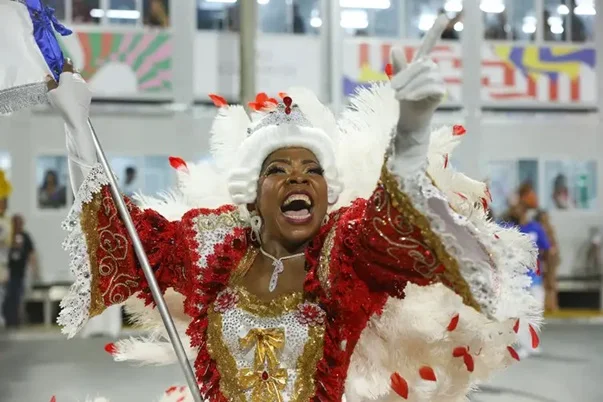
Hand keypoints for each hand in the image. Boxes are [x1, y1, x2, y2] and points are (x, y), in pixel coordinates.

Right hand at [46, 59, 91, 129]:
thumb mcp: (51, 92)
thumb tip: (49, 77)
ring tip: (66, 90)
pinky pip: (82, 89)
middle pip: (74, 73)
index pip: (67, 64)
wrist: (76, 117)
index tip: (63, 61)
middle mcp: (79, 79)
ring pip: (78, 81)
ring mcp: (85, 87)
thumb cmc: (63, 103)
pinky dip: (77, 90)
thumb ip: (50, 83)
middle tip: (61, 79)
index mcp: (69, 76)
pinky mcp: (88, 95)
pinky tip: (72, 97)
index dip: (65, 62)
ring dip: (73, 83)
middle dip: (68, 75)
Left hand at [390, 16, 447, 134]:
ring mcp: (438, 80)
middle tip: (392, 89)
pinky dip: (417, 91)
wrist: (409, 119)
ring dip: (410, 86)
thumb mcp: (398, 82)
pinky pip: (430, 86)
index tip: (444, 16)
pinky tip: (409, 98)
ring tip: (398, 96)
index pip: (429, 44)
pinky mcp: (440, 91)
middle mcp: (431, 69)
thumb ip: (398, 66)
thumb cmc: (403, 100)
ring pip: (425, 76)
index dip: (435, 31)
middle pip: (421, 65)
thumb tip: (395, 47)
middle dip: (405, 76)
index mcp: (420, 64)